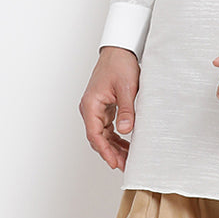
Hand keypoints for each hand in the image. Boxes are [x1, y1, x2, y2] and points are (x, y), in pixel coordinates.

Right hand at [79, 46, 140, 169]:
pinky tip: (127, 146)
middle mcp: (90, 109)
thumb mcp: (127, 88)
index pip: (95, 134)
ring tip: (128, 159)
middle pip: (98, 138)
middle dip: (111, 153)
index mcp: (91, 104)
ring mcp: (96, 109)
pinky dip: (116, 138)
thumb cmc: (119, 65)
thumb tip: (125, 131)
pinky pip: (108, 128)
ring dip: (114, 147)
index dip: (105, 151)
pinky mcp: (104, 108)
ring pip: (103, 135)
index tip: (114, 163)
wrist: (119, 51)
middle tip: (125, 166)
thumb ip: (126, 111)